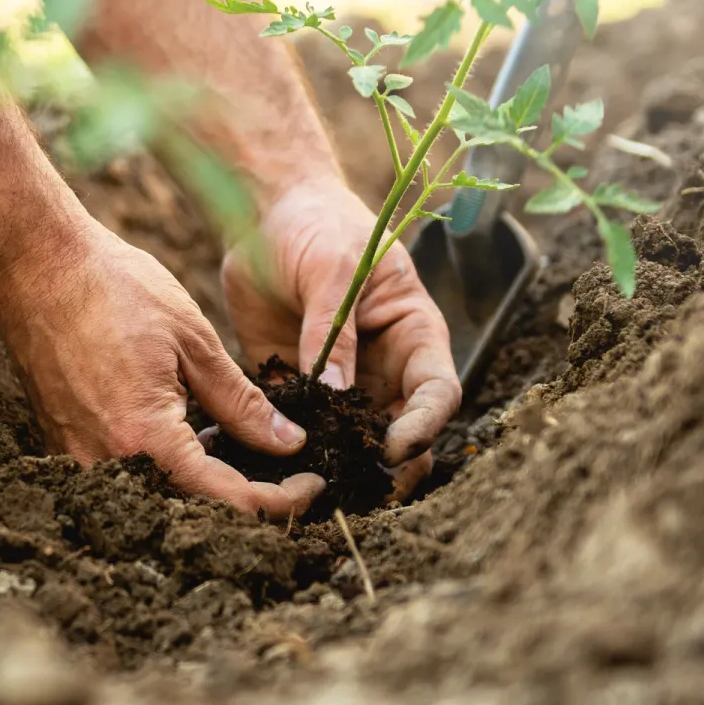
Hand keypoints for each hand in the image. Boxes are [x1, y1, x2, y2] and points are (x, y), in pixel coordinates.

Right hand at [0, 219, 323, 518]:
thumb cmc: (115, 289)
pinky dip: (167, 462)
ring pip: (159, 494)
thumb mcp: (195, 342)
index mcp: (146, 440)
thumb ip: (242, 403)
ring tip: (239, 441)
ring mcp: (77, 457)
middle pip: (193, 508)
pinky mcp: (63, 443)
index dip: (283, 501)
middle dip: (248, 496)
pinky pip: (127, 473)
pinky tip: (190, 428)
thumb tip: (288, 444)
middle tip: (287, 468)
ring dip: (206, 480)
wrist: (35, 263)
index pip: (230, 501)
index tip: (315, 483)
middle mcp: (107, 463)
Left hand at [221, 179, 459, 494]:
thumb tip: (335, 394)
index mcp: (413, 334)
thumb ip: (332, 329)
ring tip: (316, 491)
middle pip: (403, 432)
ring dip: (342, 467)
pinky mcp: (298, 388)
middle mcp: (385, 368)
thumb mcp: (331, 268)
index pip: (437, 392)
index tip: (395, 448)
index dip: (424, 426)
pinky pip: (303, 429)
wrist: (266, 212)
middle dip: (389, 466)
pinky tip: (271, 469)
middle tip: (360, 491)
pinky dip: (293, 451)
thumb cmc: (316, 225)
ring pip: (355, 442)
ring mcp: (343, 383)